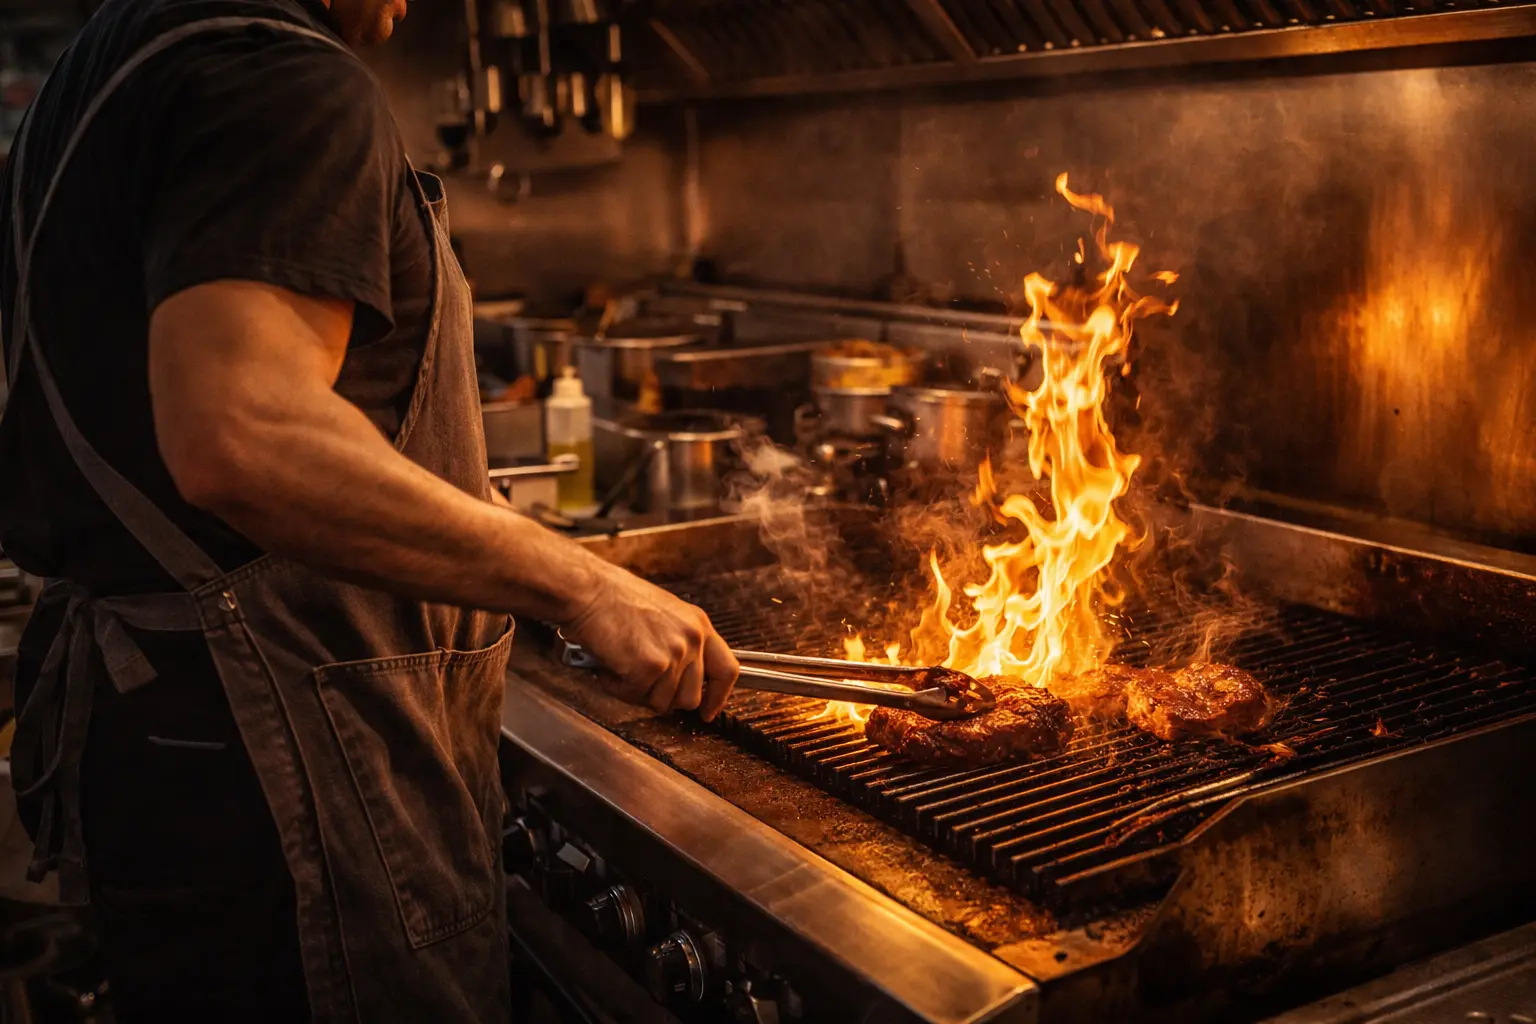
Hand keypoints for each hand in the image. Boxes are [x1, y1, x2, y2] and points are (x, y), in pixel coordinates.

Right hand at [560, 564, 739, 719]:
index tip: (708, 711)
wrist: (589, 590)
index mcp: (699, 624)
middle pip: (691, 697)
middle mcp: (692, 639)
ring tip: (622, 666)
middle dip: (665, 698)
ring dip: (639, 692)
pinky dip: (618, 688)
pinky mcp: (650, 667)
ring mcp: (674, 654)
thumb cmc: (614, 598)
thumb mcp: (665, 615)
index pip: (727, 670)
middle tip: (642, 683)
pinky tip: (611, 666)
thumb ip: (680, 643)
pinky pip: (636, 697)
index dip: (718, 697)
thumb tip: (680, 678)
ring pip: (664, 703)